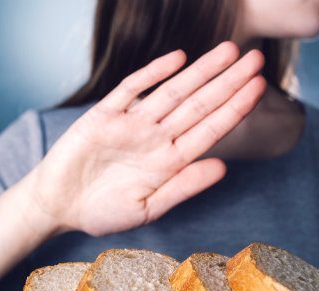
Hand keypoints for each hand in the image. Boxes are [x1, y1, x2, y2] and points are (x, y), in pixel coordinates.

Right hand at [28, 41, 265, 236]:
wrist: (58, 205)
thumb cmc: (102, 212)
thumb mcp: (147, 208)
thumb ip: (183, 187)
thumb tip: (223, 168)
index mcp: (170, 162)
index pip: (210, 130)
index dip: (235, 109)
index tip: (260, 89)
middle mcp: (157, 138)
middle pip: (199, 104)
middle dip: (228, 81)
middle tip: (257, 59)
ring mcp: (132, 124)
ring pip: (172, 91)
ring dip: (200, 71)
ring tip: (229, 50)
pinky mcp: (104, 115)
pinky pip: (131, 89)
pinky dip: (153, 73)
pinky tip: (178, 58)